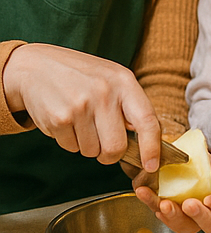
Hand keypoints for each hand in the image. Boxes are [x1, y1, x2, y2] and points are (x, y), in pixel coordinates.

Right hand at [2, 43, 162, 170]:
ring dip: (87, 145)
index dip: (151, 147)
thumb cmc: (82, 75)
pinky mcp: (58, 118)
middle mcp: (104, 93)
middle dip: (110, 154)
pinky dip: (69, 141)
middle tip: (104, 144)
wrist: (37, 66)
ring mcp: (80, 106)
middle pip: (116, 147)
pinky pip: (71, 147)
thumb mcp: (113, 78)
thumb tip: (147, 138)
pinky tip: (66, 120)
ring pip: (92, 151)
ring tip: (80, 122)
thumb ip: (131, 105)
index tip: (151, 165)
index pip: (147, 120)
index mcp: (124, 82)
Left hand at [133, 156, 210, 232]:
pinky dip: (152, 202)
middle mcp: (209, 218)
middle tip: (188, 204)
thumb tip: (209, 183)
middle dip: (198, 216)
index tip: (209, 200)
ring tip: (164, 204)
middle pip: (209, 227)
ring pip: (184, 226)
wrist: (193, 164)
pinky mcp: (169, 213)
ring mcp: (188, 219)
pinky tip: (146, 194)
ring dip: (172, 216)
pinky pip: (161, 213)